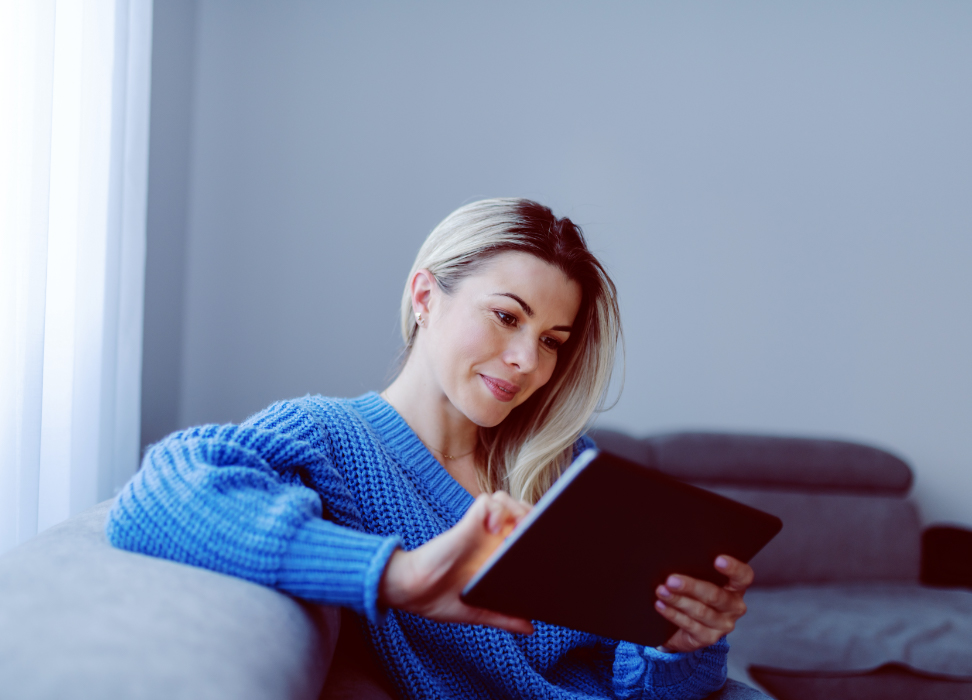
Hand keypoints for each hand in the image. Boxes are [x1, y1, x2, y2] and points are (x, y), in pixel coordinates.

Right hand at [378, 491, 534, 634]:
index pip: (524, 531)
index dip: (538, 530)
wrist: (409, 591)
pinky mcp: (467, 525)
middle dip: (532, 517)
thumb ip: (503, 617)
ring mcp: (477, 529)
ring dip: (516, 510)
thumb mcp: (477, 612)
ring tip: (518, 529)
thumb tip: (530, 628)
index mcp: (494, 556)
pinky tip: (494, 528)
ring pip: (505, 501)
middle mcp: (488, 539)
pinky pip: (487, 503)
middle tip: (534, 534)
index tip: (546, 541)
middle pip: (519, 511)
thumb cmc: (437, 598)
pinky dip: (496, 510)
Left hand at [655, 555, 753, 652]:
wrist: (685, 627)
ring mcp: (723, 625)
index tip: (718, 560)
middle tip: (671, 580)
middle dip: (691, 587)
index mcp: (736, 588)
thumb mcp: (699, 581)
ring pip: (700, 611)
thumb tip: (674, 558)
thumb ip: (696, 570)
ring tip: (661, 591)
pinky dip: (673, 614)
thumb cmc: (693, 594)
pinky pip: (690, 625)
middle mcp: (734, 607)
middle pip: (715, 595)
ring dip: (678, 600)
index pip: (744, 576)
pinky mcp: (709, 638)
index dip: (734, 568)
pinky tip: (661, 605)